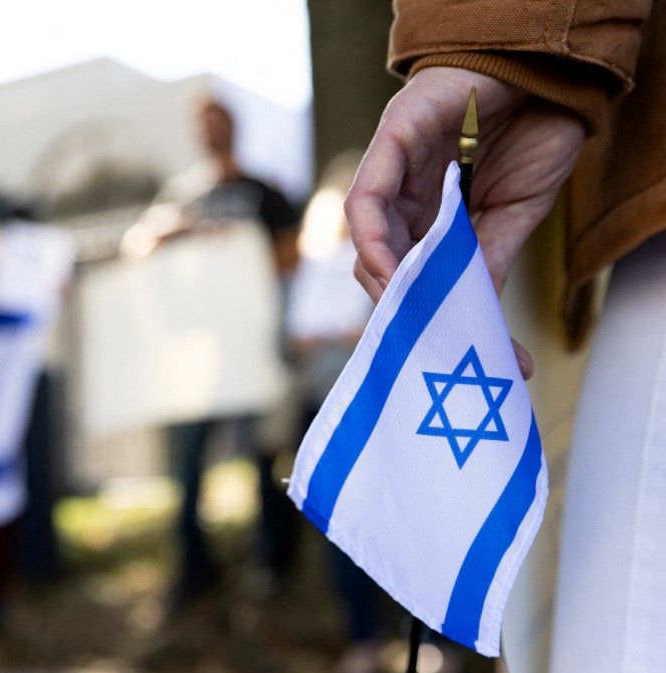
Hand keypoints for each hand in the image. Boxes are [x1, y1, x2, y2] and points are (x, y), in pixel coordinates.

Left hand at [346, 67, 585, 377]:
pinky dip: (373, 237)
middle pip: (379, 258)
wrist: (558, 74)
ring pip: (367, 234)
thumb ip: (483, 261)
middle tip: (427, 339)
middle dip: (401, 303)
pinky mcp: (393, 137)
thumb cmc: (535, 133)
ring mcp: (392, 165)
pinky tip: (392, 268)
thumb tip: (469, 317)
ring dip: (384, 278)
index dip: (417, 309)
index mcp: (428, 212)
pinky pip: (367, 197)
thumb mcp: (512, 213)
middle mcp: (402, 192)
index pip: (405, 270)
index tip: (441, 346)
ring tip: (411, 312)